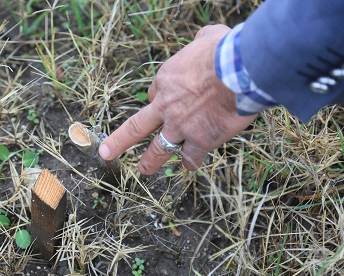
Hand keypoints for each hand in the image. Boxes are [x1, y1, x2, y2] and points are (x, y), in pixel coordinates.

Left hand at [98, 25, 256, 174]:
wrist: (238, 71)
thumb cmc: (223, 51)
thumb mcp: (208, 37)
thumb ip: (201, 41)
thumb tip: (205, 37)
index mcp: (165, 81)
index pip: (153, 95)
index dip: (156, 101)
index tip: (160, 104)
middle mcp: (166, 106)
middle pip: (137, 128)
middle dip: (120, 141)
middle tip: (107, 152)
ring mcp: (180, 126)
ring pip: (159, 149)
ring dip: (150, 161)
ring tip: (144, 169)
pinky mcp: (200, 140)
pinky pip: (192, 156)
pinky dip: (191, 161)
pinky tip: (191, 165)